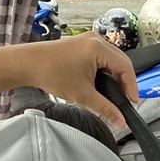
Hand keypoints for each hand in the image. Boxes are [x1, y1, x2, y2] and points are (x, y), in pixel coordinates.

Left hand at [19, 33, 136, 129]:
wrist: (27, 64)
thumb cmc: (51, 73)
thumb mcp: (82, 95)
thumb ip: (105, 108)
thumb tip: (120, 120)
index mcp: (99, 48)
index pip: (126, 67)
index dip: (132, 86)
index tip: (132, 102)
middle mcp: (96, 40)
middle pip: (122, 61)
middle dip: (125, 81)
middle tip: (124, 100)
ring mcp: (89, 40)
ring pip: (113, 59)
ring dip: (116, 75)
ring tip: (114, 93)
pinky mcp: (82, 44)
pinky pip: (102, 56)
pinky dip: (106, 70)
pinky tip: (102, 83)